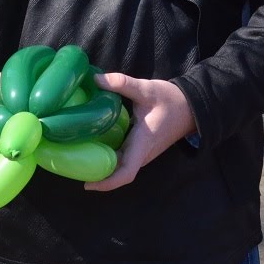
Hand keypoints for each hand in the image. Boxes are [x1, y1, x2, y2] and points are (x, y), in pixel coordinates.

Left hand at [84, 72, 195, 192]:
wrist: (191, 106)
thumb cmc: (171, 100)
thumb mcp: (146, 89)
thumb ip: (121, 83)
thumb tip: (95, 79)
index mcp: (143, 144)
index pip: (126, 173)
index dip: (107, 183)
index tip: (88, 184)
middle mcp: (142, 153)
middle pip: (118, 172)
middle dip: (97, 174)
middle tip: (72, 166)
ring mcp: (142, 152)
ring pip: (120, 166)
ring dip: (102, 165)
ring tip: (78, 155)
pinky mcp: (142, 147)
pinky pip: (123, 157)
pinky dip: (108, 155)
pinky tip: (94, 142)